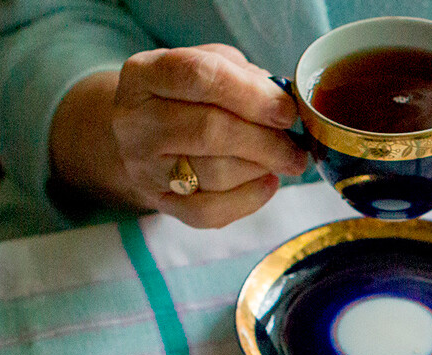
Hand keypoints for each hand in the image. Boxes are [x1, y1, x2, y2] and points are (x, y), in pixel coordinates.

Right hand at [51, 44, 307, 226]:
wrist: (143, 135)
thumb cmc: (187, 95)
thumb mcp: (209, 65)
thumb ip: (244, 76)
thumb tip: (284, 102)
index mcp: (145, 74)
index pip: (199, 77)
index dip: (252, 95)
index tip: (287, 112)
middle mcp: (135, 121)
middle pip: (208, 131)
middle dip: (265, 142)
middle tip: (296, 149)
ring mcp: (143, 167)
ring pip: (214, 174)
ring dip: (260, 168)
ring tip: (283, 160)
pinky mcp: (159, 202)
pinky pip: (209, 212)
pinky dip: (248, 200)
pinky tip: (268, 183)